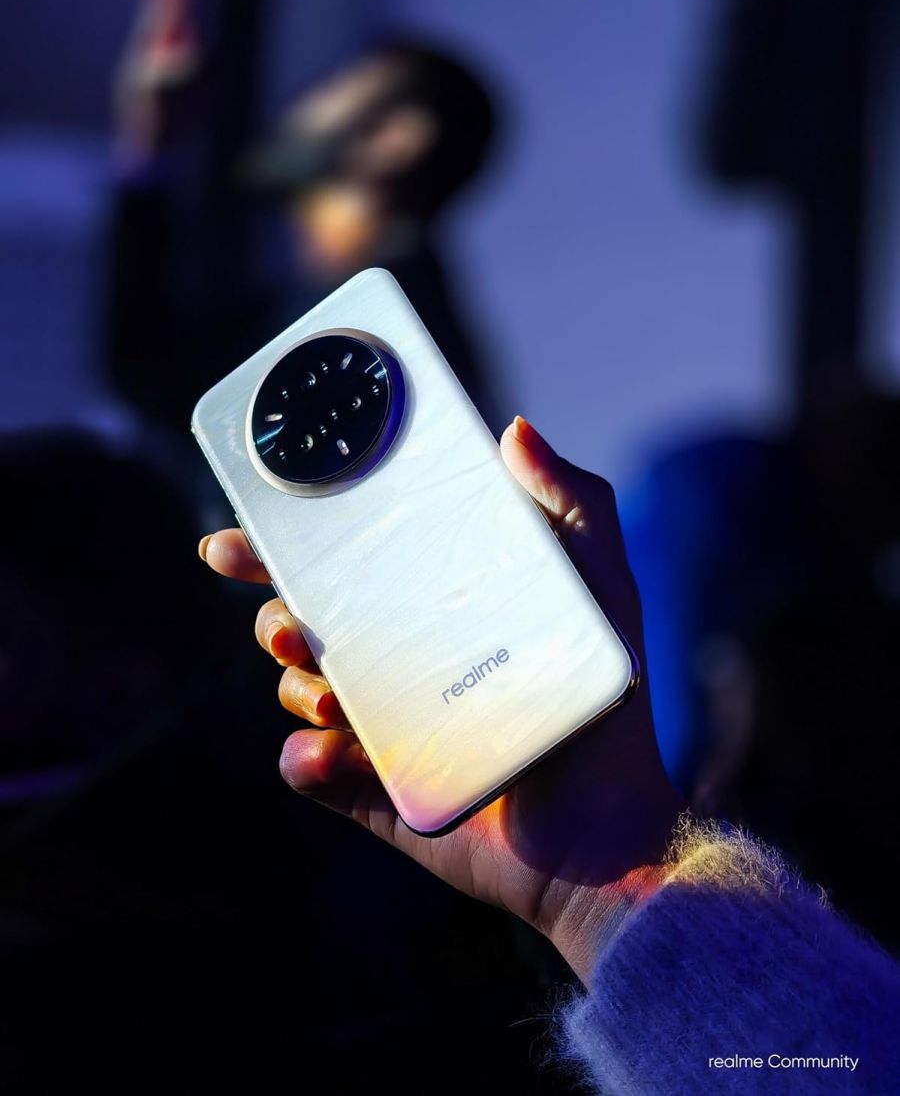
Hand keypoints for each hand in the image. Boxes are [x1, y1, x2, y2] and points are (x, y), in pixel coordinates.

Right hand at [199, 416, 684, 982]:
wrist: (607, 828)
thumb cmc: (605, 700)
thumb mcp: (601, 589)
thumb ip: (575, 504)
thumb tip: (514, 430)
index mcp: (432, 607)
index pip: (345, 562)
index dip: (286, 544)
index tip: (245, 533)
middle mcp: (399, 659)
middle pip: (302, 620)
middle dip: (277, 615)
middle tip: (294, 627)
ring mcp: (382, 725)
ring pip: (300, 688)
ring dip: (297, 683)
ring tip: (334, 689)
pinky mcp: (376, 788)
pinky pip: (311, 767)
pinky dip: (307, 759)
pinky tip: (329, 752)